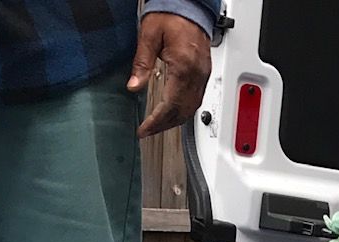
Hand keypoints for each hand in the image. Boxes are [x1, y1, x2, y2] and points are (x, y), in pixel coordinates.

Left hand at [127, 12, 210, 139]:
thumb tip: (133, 86)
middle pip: (182, 112)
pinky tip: (173, 113)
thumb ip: (142, 63)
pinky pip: (197, 99)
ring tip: (158, 126)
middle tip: (148, 131)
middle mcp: (196, 74)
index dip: (156, 121)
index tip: (144, 130)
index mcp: (183, 66)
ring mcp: (203, 75)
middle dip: (164, 125)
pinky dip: (183, 111)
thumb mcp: (149, 35)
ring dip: (175, 121)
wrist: (189, 4)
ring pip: (191, 109)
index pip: (170, 105)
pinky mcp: (204, 73)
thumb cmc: (172, 14)